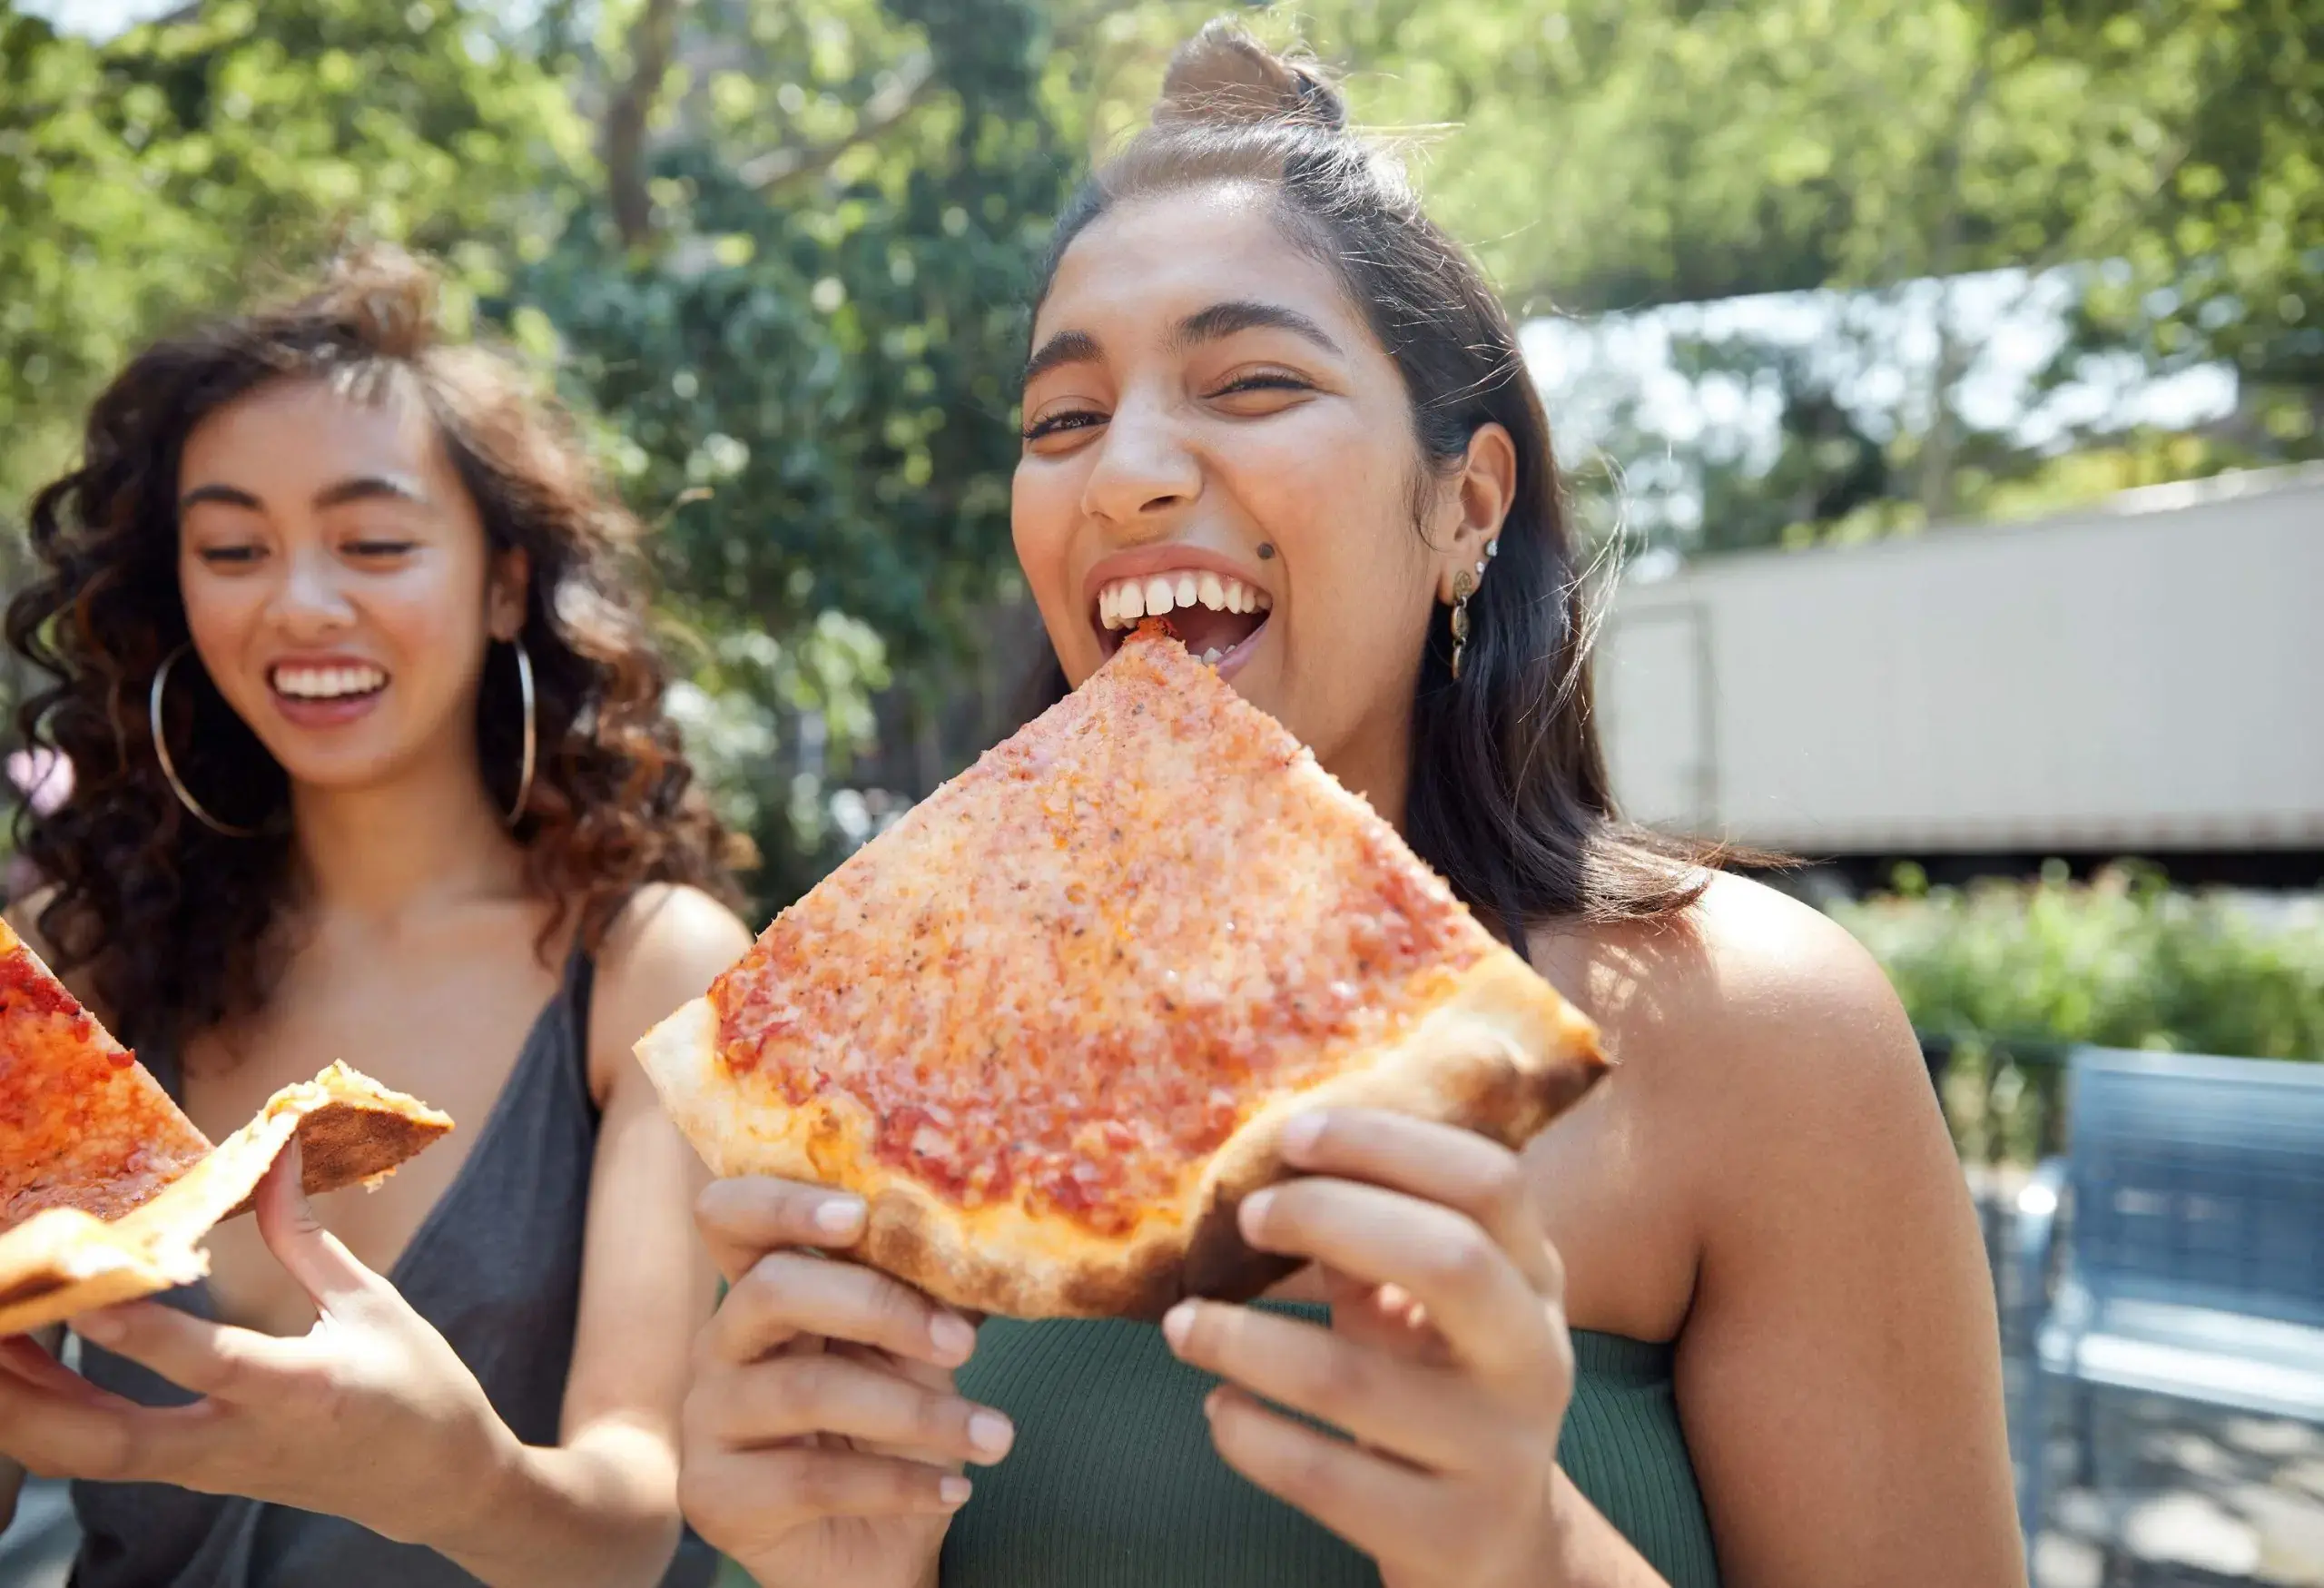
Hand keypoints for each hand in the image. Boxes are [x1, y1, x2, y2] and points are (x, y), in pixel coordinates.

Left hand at [0, 1144, 515, 1549]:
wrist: (436, 1484)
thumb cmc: (417, 1387)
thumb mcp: (372, 1304)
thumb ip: (305, 1238)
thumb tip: (274, 1157)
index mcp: (300, 1391)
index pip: (204, 1362)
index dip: (137, 1330)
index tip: (82, 1291)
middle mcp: (240, 1441)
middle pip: (109, 1443)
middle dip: (29, 1399)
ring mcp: (209, 1468)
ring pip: (91, 1459)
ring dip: (23, 1410)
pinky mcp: (195, 1474)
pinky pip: (106, 1456)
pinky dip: (53, 1418)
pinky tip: (23, 1374)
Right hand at [678, 1178, 1015, 1587]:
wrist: (880, 1553)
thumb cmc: (894, 1434)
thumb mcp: (919, 1353)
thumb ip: (928, 1296)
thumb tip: (988, 1246)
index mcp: (765, 1289)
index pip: (732, 1217)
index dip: (781, 1202)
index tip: (857, 1214)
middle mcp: (721, 1343)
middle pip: (772, 1289)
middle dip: (878, 1307)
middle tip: (965, 1344)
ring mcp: (707, 1419)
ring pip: (806, 1389)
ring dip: (917, 1413)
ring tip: (995, 1437)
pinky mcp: (714, 1494)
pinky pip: (810, 1478)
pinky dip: (898, 1483)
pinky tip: (955, 1489)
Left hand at [1161, 1109, 1575, 1587]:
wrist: (1498, 1548)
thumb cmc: (1437, 1390)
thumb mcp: (1428, 1309)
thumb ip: (1372, 1241)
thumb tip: (1272, 1173)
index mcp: (1535, 1280)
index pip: (1489, 1181)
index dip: (1389, 1143)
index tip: (1293, 1134)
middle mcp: (1536, 1360)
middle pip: (1448, 1258)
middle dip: (1328, 1218)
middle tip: (1247, 1215)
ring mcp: (1501, 1455)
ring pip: (1354, 1380)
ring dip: (1244, 1339)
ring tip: (1183, 1325)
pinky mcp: (1450, 1537)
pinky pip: (1324, 1478)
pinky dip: (1249, 1435)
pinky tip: (1218, 1407)